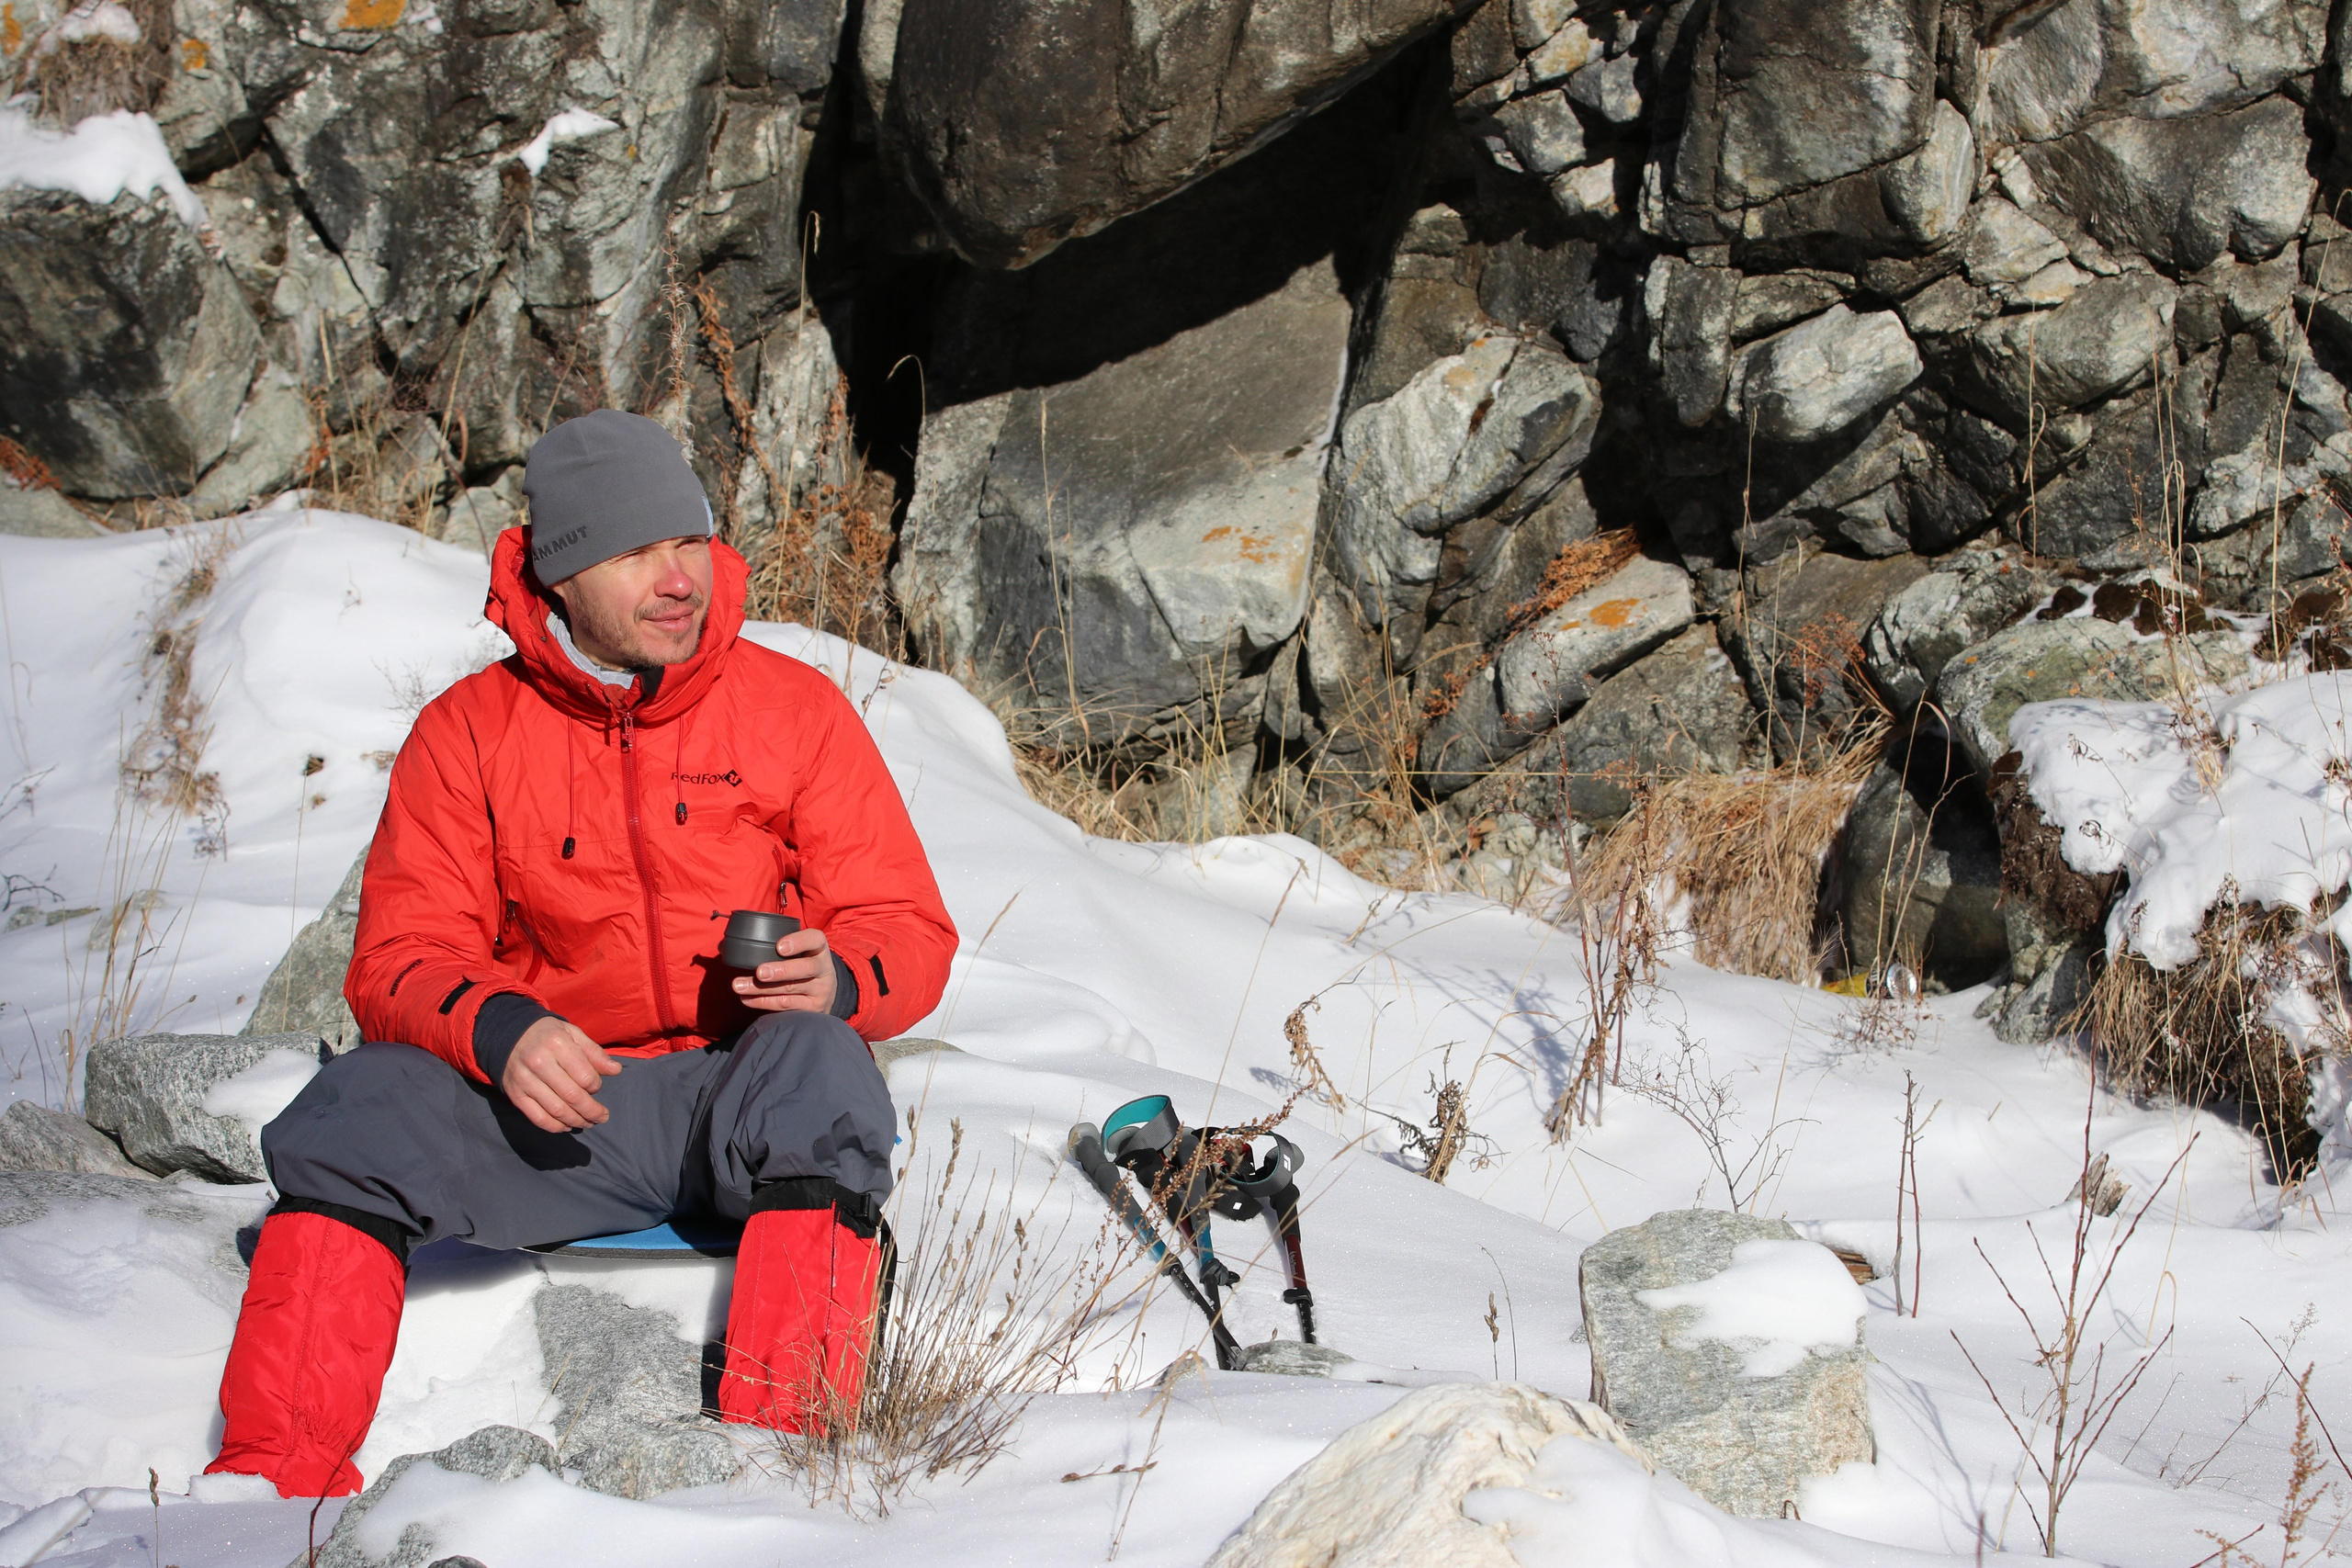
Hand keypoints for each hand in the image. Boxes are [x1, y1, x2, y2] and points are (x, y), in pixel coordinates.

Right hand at [502, 1016, 620, 1132]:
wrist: (509, 1034)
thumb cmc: (548, 1035)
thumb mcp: (573, 1034)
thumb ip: (595, 1053)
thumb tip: (616, 1070)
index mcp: (557, 1044)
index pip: (585, 1076)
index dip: (596, 1086)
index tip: (596, 1087)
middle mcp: (539, 1062)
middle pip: (572, 1096)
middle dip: (592, 1111)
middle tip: (603, 1117)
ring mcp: (525, 1080)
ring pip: (556, 1111)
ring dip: (577, 1121)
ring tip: (588, 1122)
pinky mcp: (516, 1094)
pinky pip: (538, 1118)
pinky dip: (555, 1127)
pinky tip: (567, 1126)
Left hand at [732, 925, 837, 1014]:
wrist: (825, 990)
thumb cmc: (800, 962)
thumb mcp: (797, 950)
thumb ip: (770, 944)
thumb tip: (723, 945)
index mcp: (819, 947)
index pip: (814, 939)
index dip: (798, 942)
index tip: (779, 946)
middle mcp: (824, 968)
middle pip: (805, 968)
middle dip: (780, 970)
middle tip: (759, 972)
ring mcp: (820, 990)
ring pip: (790, 989)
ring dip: (762, 989)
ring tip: (739, 986)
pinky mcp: (813, 1008)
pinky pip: (786, 1005)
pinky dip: (763, 1002)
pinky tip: (747, 999)